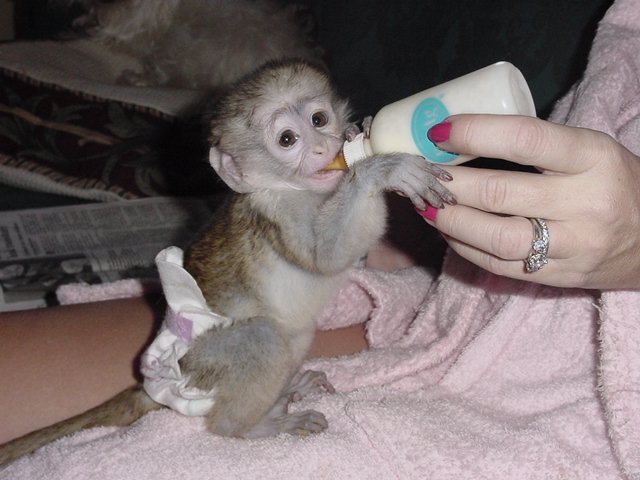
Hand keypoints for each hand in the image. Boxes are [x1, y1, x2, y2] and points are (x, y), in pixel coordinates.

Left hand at [419, 114, 639, 288]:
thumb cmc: (612, 183)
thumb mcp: (587, 151)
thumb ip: (535, 145)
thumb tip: (460, 139)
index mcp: (593, 157)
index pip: (525, 139)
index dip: (474, 133)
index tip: (438, 133)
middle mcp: (586, 201)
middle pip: (499, 193)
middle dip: (449, 184)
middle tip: (421, 175)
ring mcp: (574, 245)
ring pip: (496, 237)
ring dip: (451, 220)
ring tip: (428, 206)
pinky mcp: (561, 276)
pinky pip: (501, 265)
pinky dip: (466, 247)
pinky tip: (450, 232)